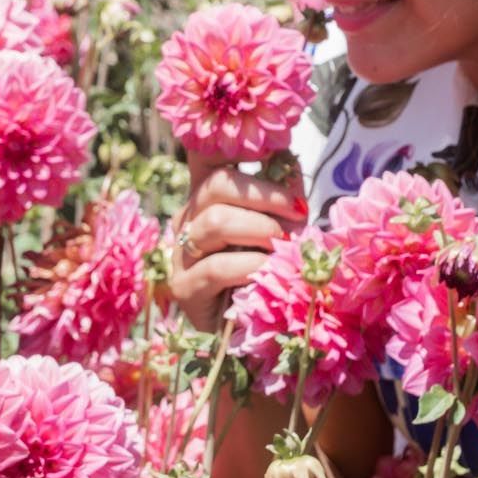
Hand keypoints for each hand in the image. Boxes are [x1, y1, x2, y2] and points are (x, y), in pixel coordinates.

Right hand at [169, 156, 307, 331]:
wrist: (258, 334)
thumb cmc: (271, 275)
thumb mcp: (283, 228)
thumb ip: (283, 196)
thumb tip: (289, 158)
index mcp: (208, 198)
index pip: (206, 155)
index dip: (232, 143)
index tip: (273, 147)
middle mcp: (188, 219)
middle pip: (216, 184)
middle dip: (265, 194)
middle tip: (297, 212)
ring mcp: (180, 253)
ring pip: (216, 221)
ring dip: (261, 231)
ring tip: (285, 246)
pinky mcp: (183, 288)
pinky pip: (217, 266)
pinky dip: (252, 265)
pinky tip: (271, 271)